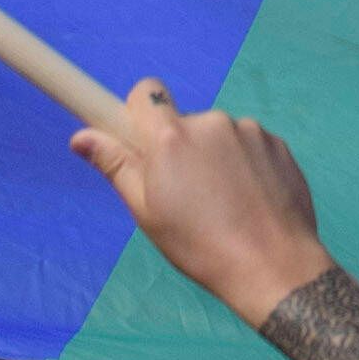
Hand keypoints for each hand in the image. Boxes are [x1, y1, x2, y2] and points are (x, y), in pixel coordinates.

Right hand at [69, 81, 333, 323]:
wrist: (274, 267)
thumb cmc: (202, 246)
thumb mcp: (147, 212)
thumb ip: (116, 166)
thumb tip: (81, 137)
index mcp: (172, 138)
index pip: (147, 92)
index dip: (139, 112)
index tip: (140, 137)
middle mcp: (211, 123)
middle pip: (183, 122)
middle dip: (180, 149)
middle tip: (186, 195)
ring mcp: (249, 131)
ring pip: (218, 136)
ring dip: (214, 159)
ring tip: (223, 205)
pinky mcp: (277, 144)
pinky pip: (249, 145)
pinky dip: (245, 166)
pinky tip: (249, 201)